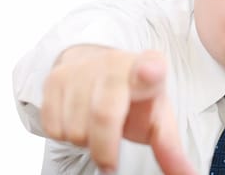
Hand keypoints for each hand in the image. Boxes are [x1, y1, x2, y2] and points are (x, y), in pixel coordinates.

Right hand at [40, 45, 195, 173]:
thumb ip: (170, 149)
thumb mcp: (157, 119)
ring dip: (85, 140)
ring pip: (76, 128)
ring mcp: (84, 68)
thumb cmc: (137, 99)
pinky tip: (80, 120)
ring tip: (98, 127)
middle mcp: (116, 62)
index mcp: (150, 68)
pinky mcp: (56, 77)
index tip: (151, 72)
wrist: (102, 71)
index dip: (149, 71)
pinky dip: (65, 134)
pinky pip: (53, 127)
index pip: (150, 68)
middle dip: (105, 149)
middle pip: (104, 115)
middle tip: (110, 162)